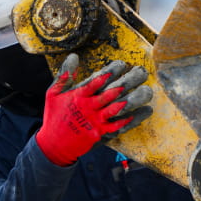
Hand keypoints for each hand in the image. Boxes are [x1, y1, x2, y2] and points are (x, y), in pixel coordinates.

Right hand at [35, 54, 152, 165]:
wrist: (54, 145)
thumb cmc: (54, 116)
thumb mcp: (53, 93)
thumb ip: (64, 75)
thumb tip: (74, 56)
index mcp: (78, 96)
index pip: (96, 81)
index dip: (110, 72)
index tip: (122, 64)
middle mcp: (88, 107)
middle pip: (111, 93)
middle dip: (128, 81)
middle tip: (142, 73)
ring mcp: (95, 121)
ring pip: (117, 109)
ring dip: (133, 99)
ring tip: (147, 91)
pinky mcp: (100, 133)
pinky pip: (119, 125)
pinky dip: (132, 119)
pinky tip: (144, 111)